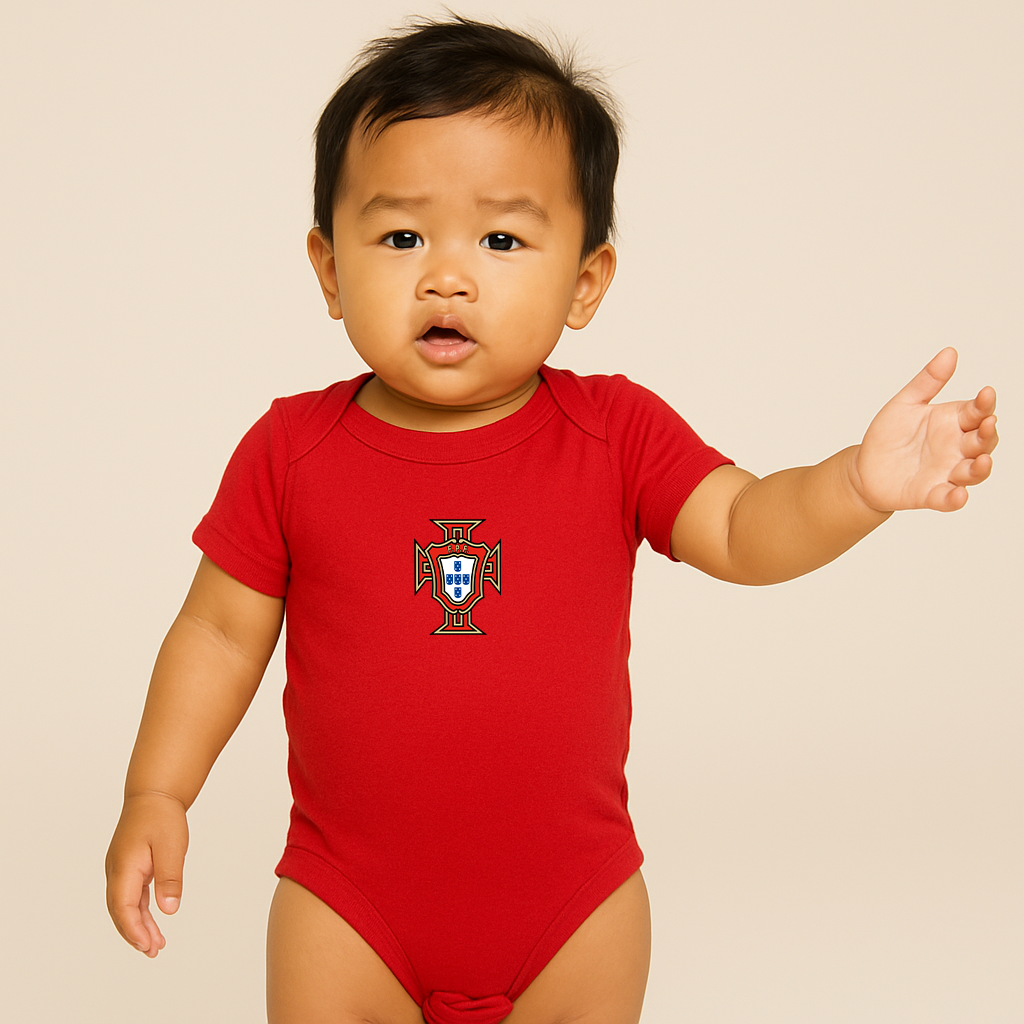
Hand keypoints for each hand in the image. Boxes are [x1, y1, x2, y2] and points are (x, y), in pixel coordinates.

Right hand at [105, 792, 188, 956]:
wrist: (154, 794)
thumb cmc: (162, 816)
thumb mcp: (171, 846)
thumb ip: (169, 878)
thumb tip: (169, 910)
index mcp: (124, 866)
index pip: (122, 906)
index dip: (133, 929)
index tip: (147, 945)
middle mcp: (116, 871)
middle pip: (120, 911)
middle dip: (134, 934)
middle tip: (153, 952)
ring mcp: (120, 869)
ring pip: (125, 905)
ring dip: (138, 925)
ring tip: (155, 945)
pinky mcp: (129, 868)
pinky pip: (131, 896)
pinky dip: (140, 911)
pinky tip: (152, 923)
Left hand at [849, 347, 997, 512]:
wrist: (865, 467)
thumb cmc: (889, 435)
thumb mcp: (905, 404)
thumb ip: (928, 381)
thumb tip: (950, 352)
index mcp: (953, 422)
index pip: (977, 411)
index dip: (984, 404)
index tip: (985, 393)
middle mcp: (957, 448)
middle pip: (983, 442)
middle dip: (988, 434)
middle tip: (986, 424)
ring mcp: (947, 472)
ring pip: (973, 472)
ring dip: (980, 468)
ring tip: (981, 461)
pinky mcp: (932, 494)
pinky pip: (948, 499)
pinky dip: (955, 499)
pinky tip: (958, 495)